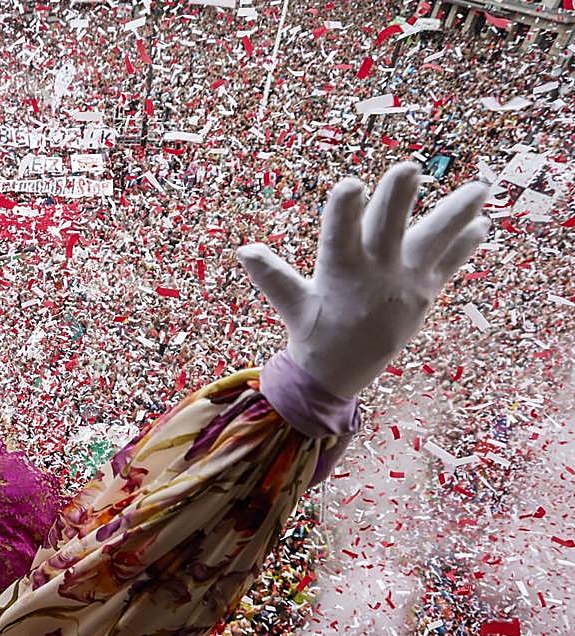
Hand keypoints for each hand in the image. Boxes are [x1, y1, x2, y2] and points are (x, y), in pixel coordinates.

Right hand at [238, 161, 489, 399]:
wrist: (339, 376)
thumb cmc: (312, 332)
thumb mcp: (290, 303)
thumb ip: (271, 274)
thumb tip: (243, 250)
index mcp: (338, 274)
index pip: (338, 236)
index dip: (343, 211)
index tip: (350, 185)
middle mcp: (374, 276)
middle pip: (387, 230)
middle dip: (397, 199)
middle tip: (409, 168)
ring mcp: (404, 285)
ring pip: (432, 242)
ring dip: (456, 214)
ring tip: (481, 189)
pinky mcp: (424, 295)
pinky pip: (450, 265)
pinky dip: (465, 243)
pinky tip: (482, 222)